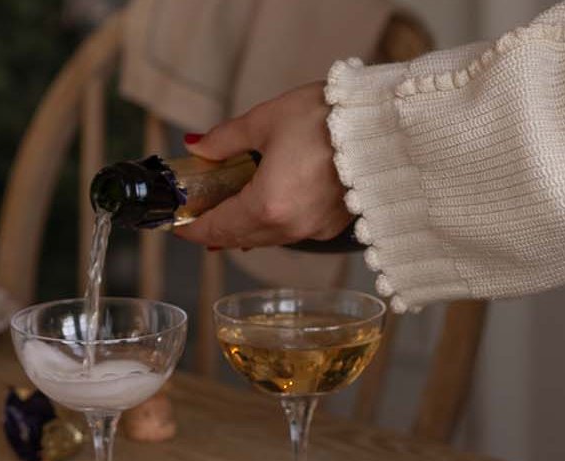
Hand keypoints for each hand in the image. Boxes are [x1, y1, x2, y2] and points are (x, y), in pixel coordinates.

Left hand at [178, 82, 350, 250]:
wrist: (387, 126)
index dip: (193, 229)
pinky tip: (263, 214)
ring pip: (263, 239)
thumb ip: (226, 140)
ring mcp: (311, 231)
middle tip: (197, 218)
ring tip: (225, 218)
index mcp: (266, 205)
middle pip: (238, 238)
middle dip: (214, 231)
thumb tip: (197, 148)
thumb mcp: (267, 120)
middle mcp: (287, 228)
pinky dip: (270, 227)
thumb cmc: (329, 118)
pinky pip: (288, 234)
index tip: (178, 226)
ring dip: (241, 231)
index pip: (217, 228)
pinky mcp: (331, 226)